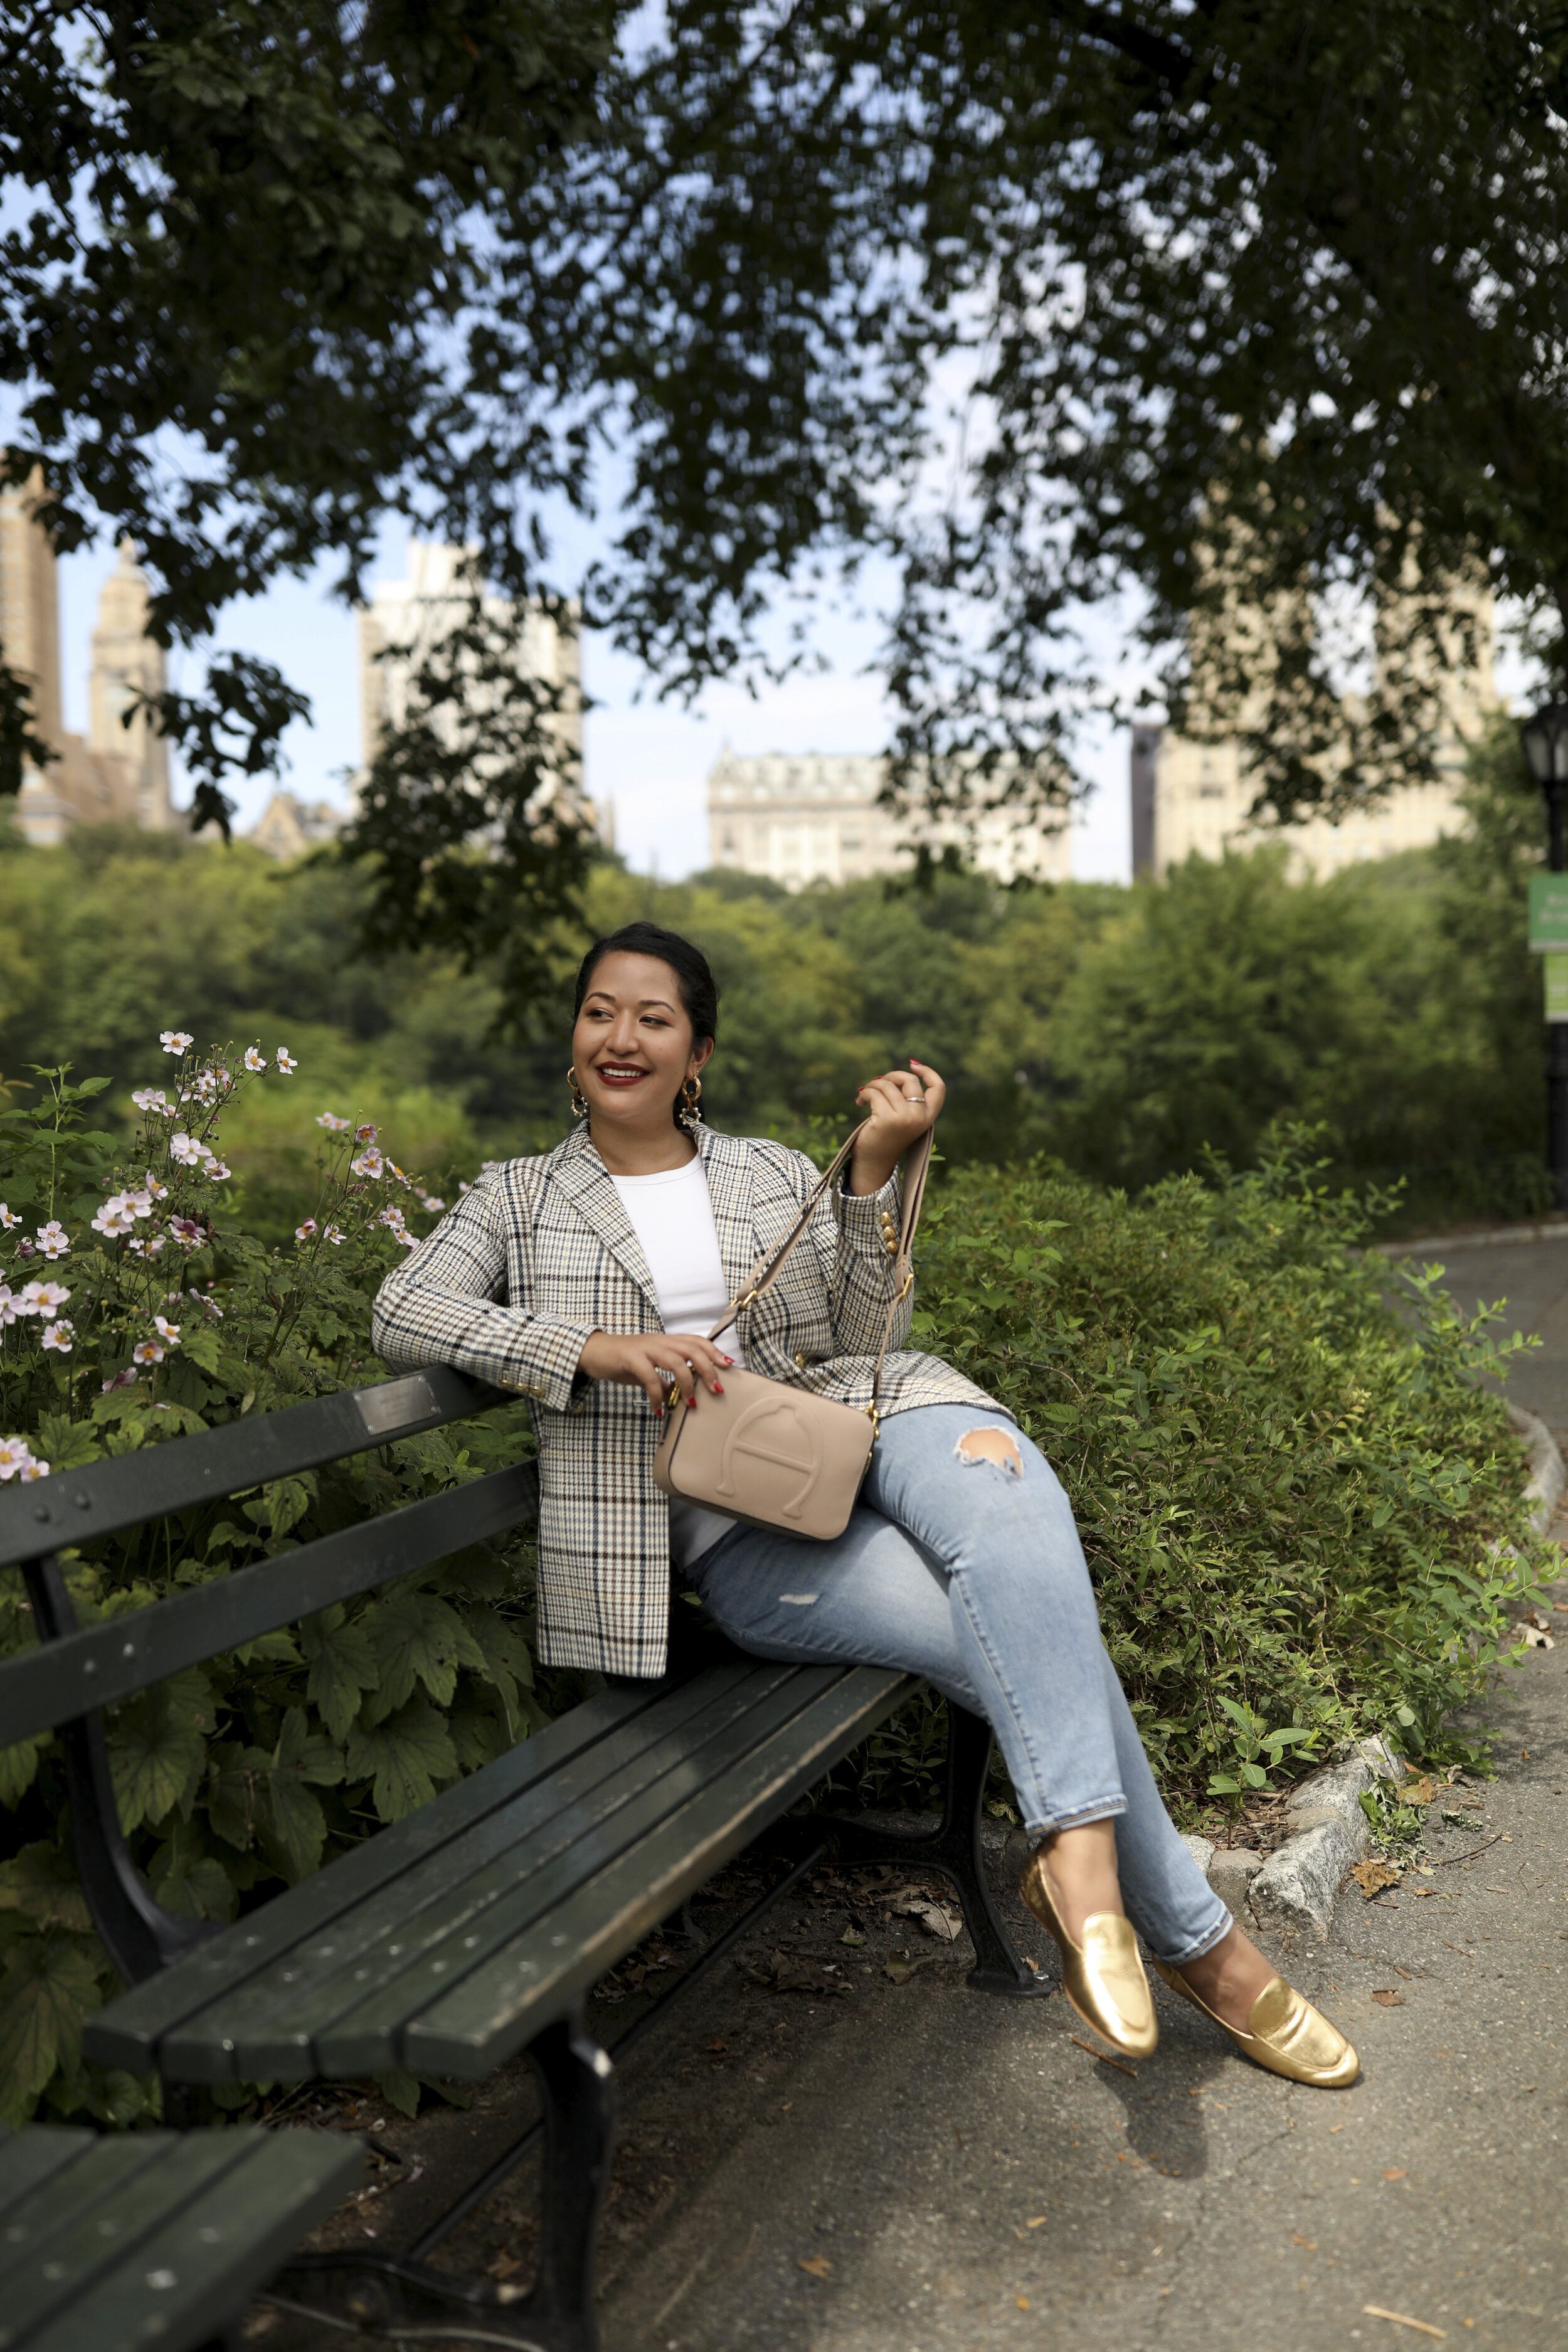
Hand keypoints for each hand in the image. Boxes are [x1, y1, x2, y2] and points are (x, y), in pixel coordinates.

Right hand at [576, 1329, 732, 1414]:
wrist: (594, 1352)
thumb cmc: (623, 1360)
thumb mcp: (649, 1367)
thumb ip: (666, 1377)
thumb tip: (679, 1393)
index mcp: (666, 1341)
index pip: (696, 1341)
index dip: (714, 1352)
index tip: (728, 1366)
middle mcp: (659, 1341)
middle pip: (692, 1349)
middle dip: (708, 1369)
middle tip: (716, 1389)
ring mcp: (645, 1348)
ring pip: (675, 1360)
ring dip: (687, 1383)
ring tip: (690, 1403)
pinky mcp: (631, 1358)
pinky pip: (649, 1377)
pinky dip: (657, 1395)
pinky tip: (658, 1408)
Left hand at [847, 1059, 943, 1195]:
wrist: (874, 1163)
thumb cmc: (886, 1137)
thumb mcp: (904, 1118)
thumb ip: (906, 1100)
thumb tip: (891, 1076)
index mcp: (928, 1117)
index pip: (938, 1087)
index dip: (928, 1072)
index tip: (913, 1063)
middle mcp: (920, 1116)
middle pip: (909, 1080)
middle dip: (891, 1076)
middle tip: (877, 1084)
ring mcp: (905, 1117)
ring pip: (887, 1084)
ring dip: (872, 1086)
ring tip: (864, 1095)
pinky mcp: (887, 1119)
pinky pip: (874, 1092)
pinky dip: (865, 1093)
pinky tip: (860, 1102)